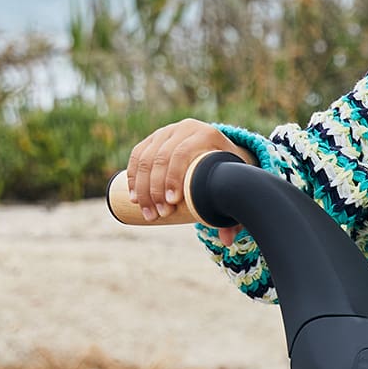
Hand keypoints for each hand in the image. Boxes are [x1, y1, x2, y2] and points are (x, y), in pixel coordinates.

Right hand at [125, 119, 251, 239]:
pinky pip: (137, 155)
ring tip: (147, 212)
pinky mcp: (153, 139)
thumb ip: (234, 210)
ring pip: (146, 158)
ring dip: (143, 188)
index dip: (173, 177)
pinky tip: (134, 196)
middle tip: (158, 214)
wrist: (219, 149)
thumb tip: (227, 240)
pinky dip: (133, 177)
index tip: (171, 203)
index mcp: (206, 134)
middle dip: (155, 189)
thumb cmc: (227, 170)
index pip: (182, 153)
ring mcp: (166, 132)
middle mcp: (185, 128)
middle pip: (161, 157)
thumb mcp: (234, 184)